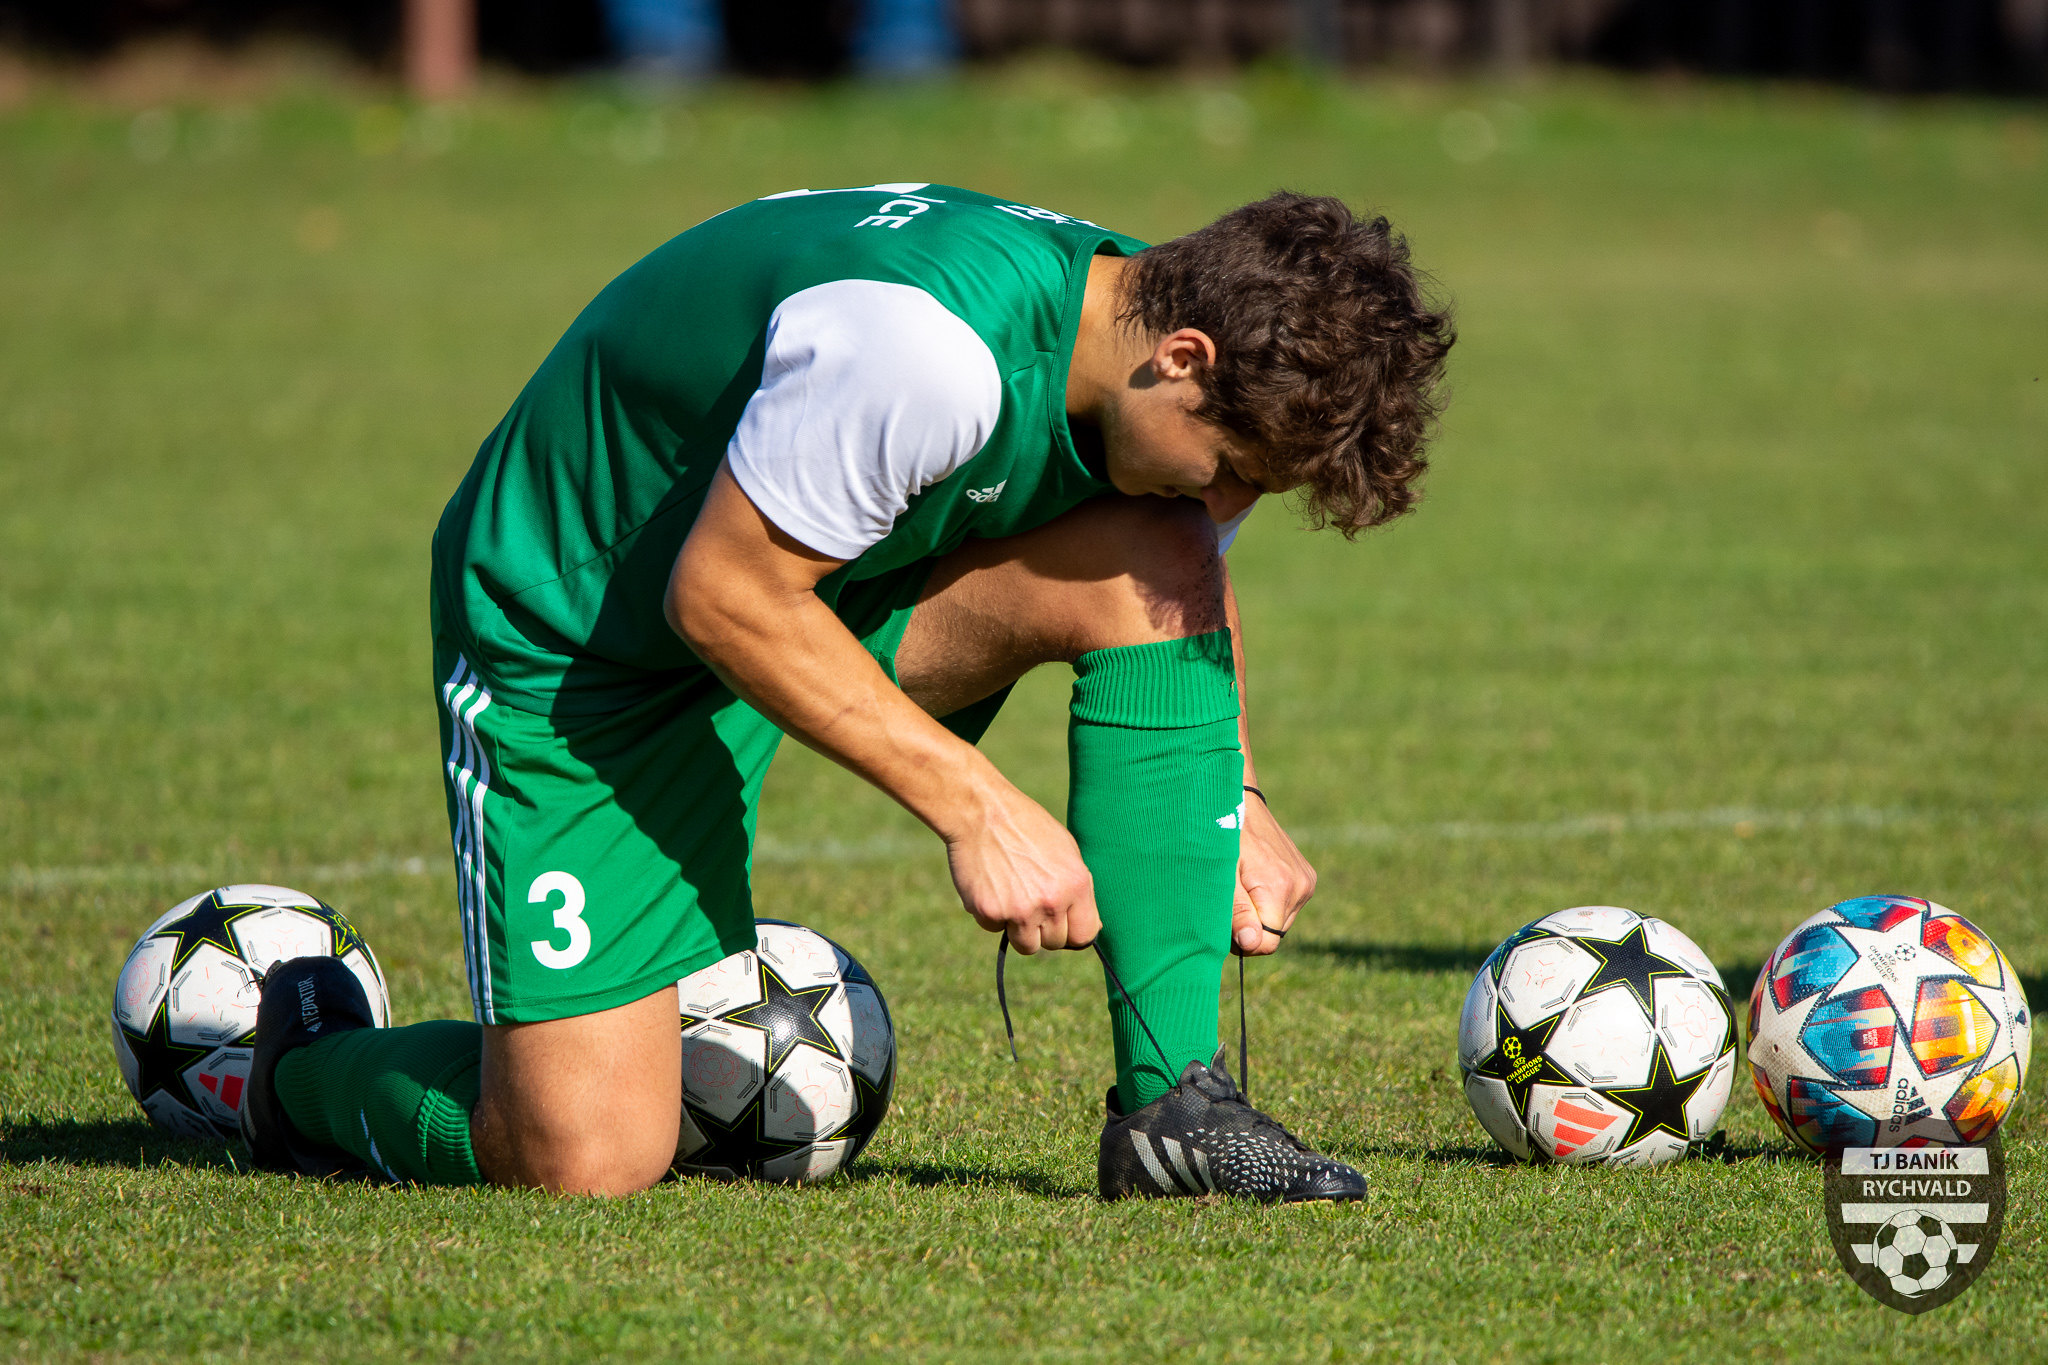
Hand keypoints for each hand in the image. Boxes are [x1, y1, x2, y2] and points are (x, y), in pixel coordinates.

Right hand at [942, 780, 1100, 953]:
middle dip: (1043, 928)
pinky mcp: (989, 912)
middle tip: (1029, 898)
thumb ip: (1079, 890)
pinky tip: (990, 885)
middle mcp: (1051, 902)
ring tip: (1011, 893)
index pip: (1084, 935)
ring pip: (1026, 945)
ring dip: (1018, 927)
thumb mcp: (1066, 851)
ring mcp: (1019, 910)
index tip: (1061, 924)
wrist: (982, 811)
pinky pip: (994, 929)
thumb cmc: (1027, 827)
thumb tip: (1091, 927)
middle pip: (1054, 943)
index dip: (1072, 933)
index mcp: (1076, 885)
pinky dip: (991, 914)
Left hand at [1231, 790, 1314, 955]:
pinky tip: (1254, 878)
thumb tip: (1252, 944)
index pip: (1266, 943)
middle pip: (1274, 934)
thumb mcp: (1220, 875)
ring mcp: (1306, 881)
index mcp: (1279, 887)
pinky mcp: (1306, 876)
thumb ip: (1236, 911)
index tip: (1226, 918)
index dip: (1242, 939)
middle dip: (1250, 925)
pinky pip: (1286, 905)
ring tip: (1241, 883)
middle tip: (1229, 896)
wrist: (1237, 798)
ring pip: (1280, 922)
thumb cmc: (1220, 835)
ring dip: (1259, 912)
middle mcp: (1301, 886)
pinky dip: (1268, 900)